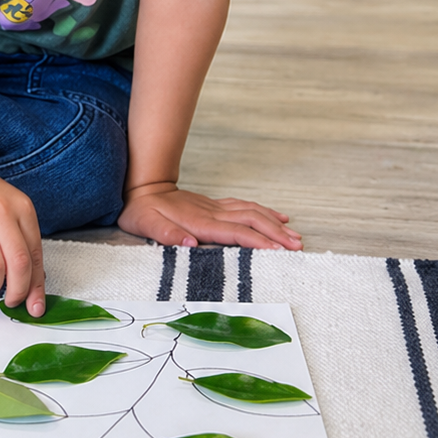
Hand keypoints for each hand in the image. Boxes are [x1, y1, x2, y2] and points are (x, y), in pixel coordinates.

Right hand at [0, 162, 46, 314]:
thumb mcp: (8, 208)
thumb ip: (20, 240)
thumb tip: (32, 284)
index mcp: (22, 208)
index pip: (35, 255)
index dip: (37, 287)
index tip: (35, 307)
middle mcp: (2, 211)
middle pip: (19, 264)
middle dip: (17, 292)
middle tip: (10, 300)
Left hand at [118, 181, 301, 250]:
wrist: (141, 186)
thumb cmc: (140, 211)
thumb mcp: (144, 223)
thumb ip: (165, 233)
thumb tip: (188, 244)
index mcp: (198, 221)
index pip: (234, 232)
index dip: (256, 241)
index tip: (277, 251)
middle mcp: (212, 212)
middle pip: (251, 221)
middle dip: (275, 234)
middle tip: (297, 247)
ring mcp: (215, 207)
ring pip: (252, 212)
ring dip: (275, 224)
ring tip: (295, 237)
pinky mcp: (215, 205)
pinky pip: (246, 206)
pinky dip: (265, 212)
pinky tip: (279, 217)